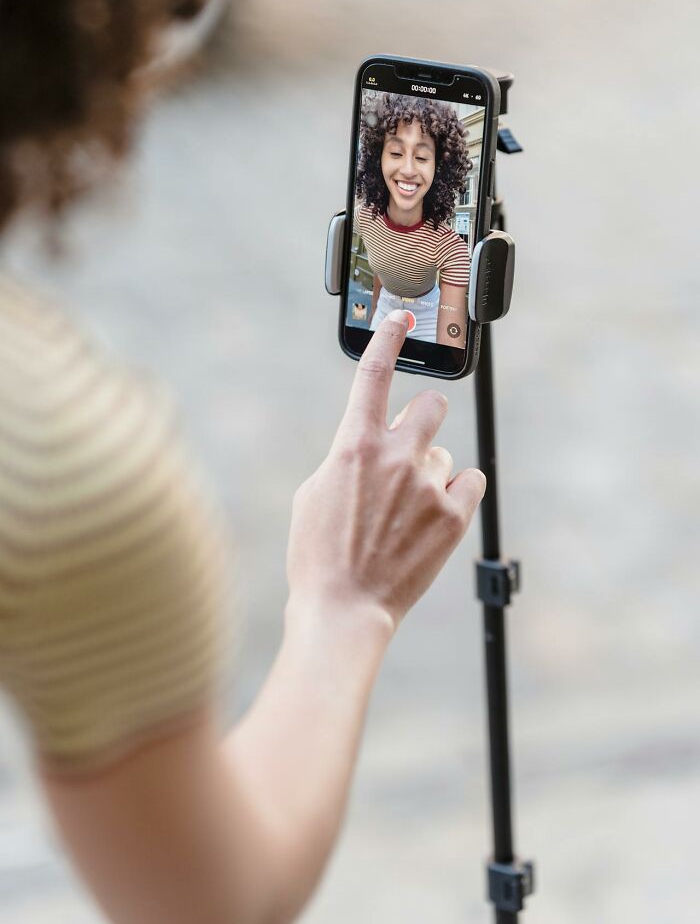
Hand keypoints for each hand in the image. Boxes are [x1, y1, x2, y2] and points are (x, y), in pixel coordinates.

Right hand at [287, 310, 485, 632]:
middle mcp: (396, 456)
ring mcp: (428, 484)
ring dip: (429, 471)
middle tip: (411, 445)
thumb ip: (347, 456)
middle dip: (424, 417)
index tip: (402, 316)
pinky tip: (434, 516)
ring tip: (406, 511)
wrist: (344, 607)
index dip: (389, 336)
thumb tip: (370, 444)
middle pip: (431, 405)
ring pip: (443, 453)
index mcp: (354, 445)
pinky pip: (470, 480)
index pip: (374, 372)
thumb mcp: (315, 491)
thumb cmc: (318, 552)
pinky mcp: (454, 515)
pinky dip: (456, 493)